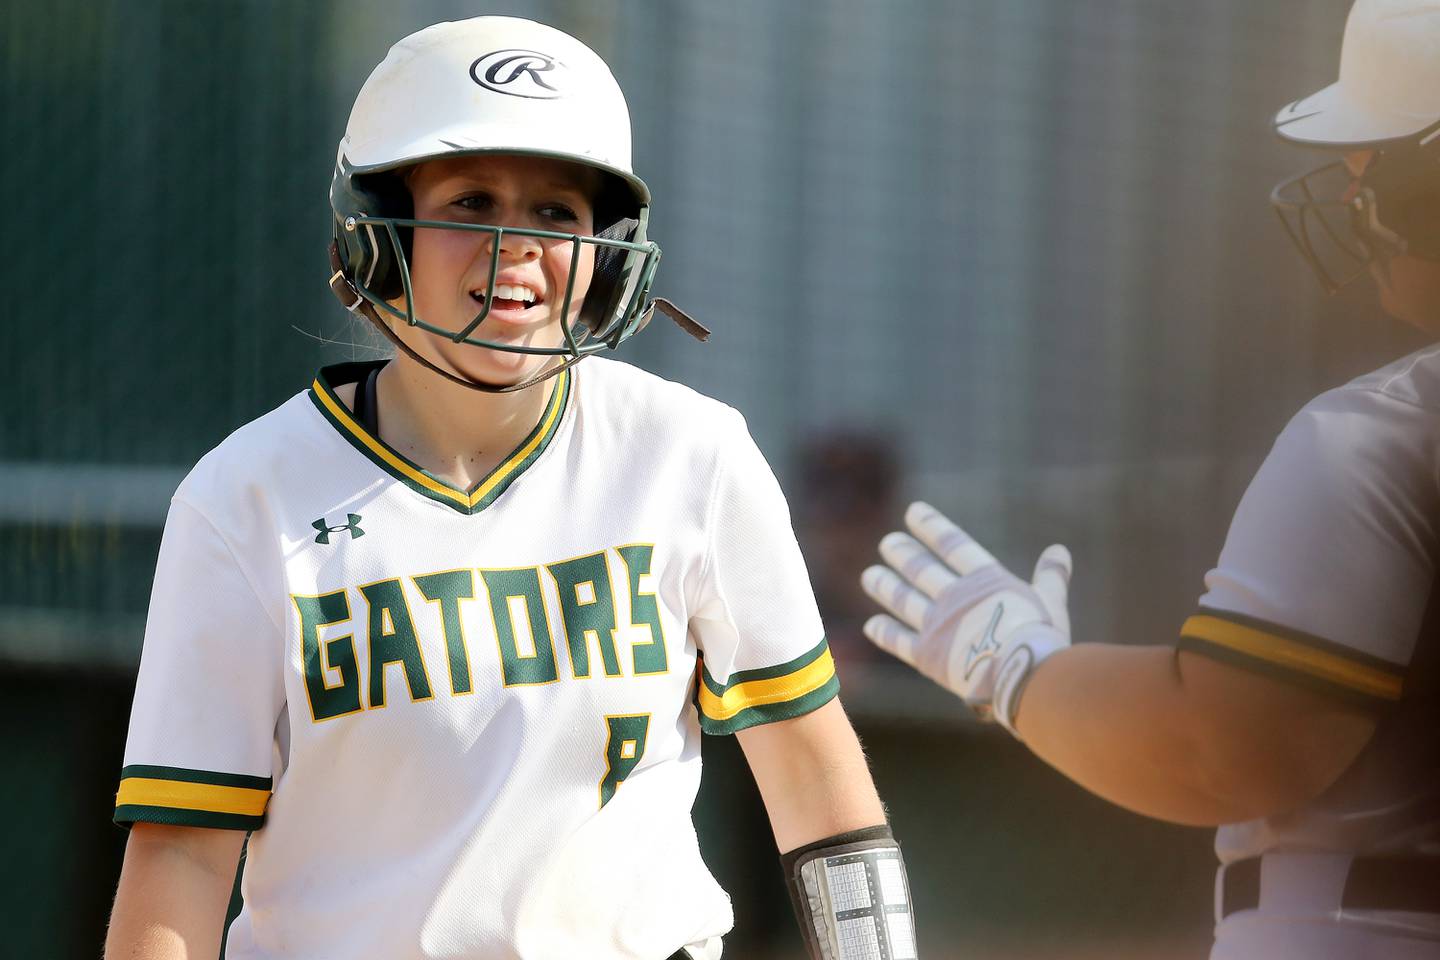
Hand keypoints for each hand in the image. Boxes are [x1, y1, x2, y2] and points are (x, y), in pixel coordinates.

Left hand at [860, 502, 1072, 734]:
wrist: (1023, 676)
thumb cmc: (1043, 639)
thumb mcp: (1051, 601)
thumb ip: (1051, 576)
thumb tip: (1060, 551)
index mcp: (985, 581)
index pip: (953, 544)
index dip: (932, 526)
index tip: (912, 511)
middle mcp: (955, 598)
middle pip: (921, 569)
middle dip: (902, 554)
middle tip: (887, 543)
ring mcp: (938, 625)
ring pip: (904, 600)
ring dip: (885, 586)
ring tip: (870, 574)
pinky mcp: (928, 656)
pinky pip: (900, 641)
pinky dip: (885, 632)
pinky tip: (871, 624)